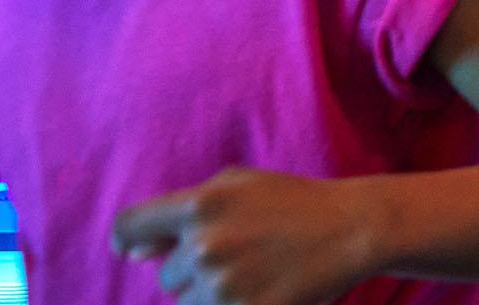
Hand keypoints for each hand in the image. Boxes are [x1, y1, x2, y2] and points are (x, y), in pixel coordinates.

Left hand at [113, 169, 374, 304]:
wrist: (351, 228)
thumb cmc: (292, 202)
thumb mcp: (238, 186)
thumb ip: (181, 213)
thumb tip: (131, 253)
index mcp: (200, 205)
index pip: (129, 226)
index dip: (126, 241)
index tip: (138, 252)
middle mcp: (205, 244)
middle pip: (166, 277)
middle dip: (195, 271)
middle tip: (241, 256)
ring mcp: (224, 284)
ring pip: (188, 304)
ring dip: (211, 296)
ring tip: (254, 276)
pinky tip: (261, 290)